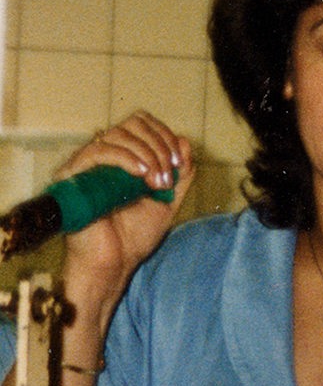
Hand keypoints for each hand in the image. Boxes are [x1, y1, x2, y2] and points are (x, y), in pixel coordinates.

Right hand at [55, 112, 193, 316]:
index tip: (180, 163)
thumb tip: (185, 141)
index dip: (165, 136)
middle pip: (133, 123)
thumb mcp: (168, 201)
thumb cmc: (135, 236)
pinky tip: (142, 176)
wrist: (115, 262)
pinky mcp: (74, 174)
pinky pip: (99, 151)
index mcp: (125, 158)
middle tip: (169, 176)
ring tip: (157, 183)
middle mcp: (105, 155)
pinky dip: (127, 159)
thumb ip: (180, 175)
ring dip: (148, 156)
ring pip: (118, 134)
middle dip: (159, 146)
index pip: (143, 124)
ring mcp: (89, 163)